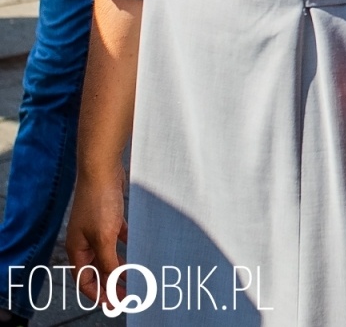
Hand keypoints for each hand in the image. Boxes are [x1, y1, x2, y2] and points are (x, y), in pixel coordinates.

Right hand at [66, 164, 128, 309]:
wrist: (101, 170)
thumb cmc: (99, 202)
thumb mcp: (104, 237)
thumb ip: (108, 261)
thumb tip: (113, 284)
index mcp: (77, 249)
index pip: (84, 280)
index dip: (98, 293)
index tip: (114, 304)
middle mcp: (84, 241)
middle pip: (97, 269)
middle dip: (111, 283)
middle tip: (128, 294)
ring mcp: (96, 228)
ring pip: (109, 253)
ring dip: (121, 266)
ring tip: (136, 276)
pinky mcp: (109, 216)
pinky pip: (118, 237)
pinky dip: (127, 245)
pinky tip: (138, 248)